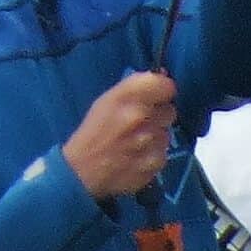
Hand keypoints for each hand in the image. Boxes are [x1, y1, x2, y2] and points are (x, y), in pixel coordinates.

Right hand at [62, 71, 177, 198]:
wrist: (81, 171)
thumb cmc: (93, 132)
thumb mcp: (107, 100)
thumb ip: (135, 87)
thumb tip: (163, 78)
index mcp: (127, 97)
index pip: (166, 85)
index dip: (163, 91)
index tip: (156, 97)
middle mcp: (141, 116)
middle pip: (170, 110)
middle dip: (158, 115)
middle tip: (140, 123)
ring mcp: (150, 141)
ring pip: (167, 133)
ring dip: (155, 136)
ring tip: (135, 143)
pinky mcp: (155, 162)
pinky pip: (164, 154)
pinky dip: (153, 155)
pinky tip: (136, 158)